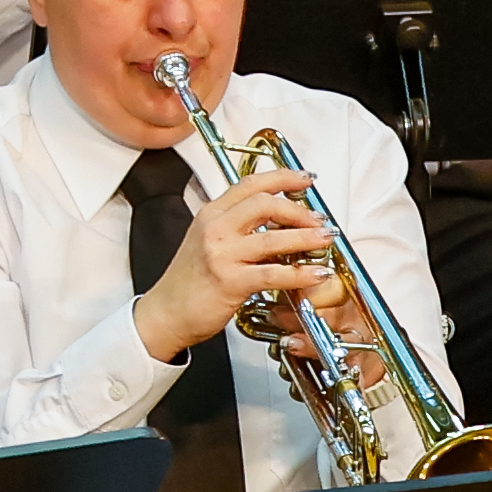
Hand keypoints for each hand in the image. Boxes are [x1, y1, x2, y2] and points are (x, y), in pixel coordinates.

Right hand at [134, 157, 338, 363]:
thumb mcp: (208, 241)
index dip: (282, 178)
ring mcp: (221, 254)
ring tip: (326, 239)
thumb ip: (237, 226)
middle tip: (319, 218)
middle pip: (265, 203)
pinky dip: (300, 273)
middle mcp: (215, 228)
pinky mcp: (230, 281)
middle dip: (299, 208)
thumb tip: (278, 218)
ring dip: (306, 237)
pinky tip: (316, 274)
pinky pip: (274, 273)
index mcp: (211, 213)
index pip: (250, 184)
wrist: (165, 313)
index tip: (305, 179)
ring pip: (274, 237)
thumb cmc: (189, 282)